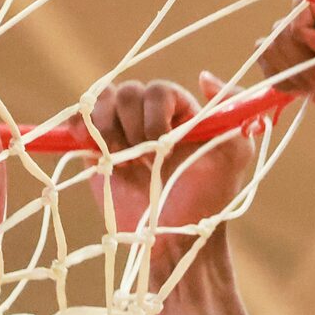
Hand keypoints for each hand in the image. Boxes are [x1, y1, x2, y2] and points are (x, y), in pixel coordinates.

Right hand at [89, 74, 254, 245]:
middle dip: (133, 127)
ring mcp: (121, 133)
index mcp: (178, 111)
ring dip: (108, 130)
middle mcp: (148, 117)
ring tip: (121, 163)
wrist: (177, 238)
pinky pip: (80, 123)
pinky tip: (91, 148)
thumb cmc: (209, 199)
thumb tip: (203, 76)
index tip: (163, 143)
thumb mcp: (236, 152)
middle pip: (127, 93)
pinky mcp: (97, 153)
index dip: (155, 114)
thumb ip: (233, 106)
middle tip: (145, 163)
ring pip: (102, 102)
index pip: (158, 90)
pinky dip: (79, 128)